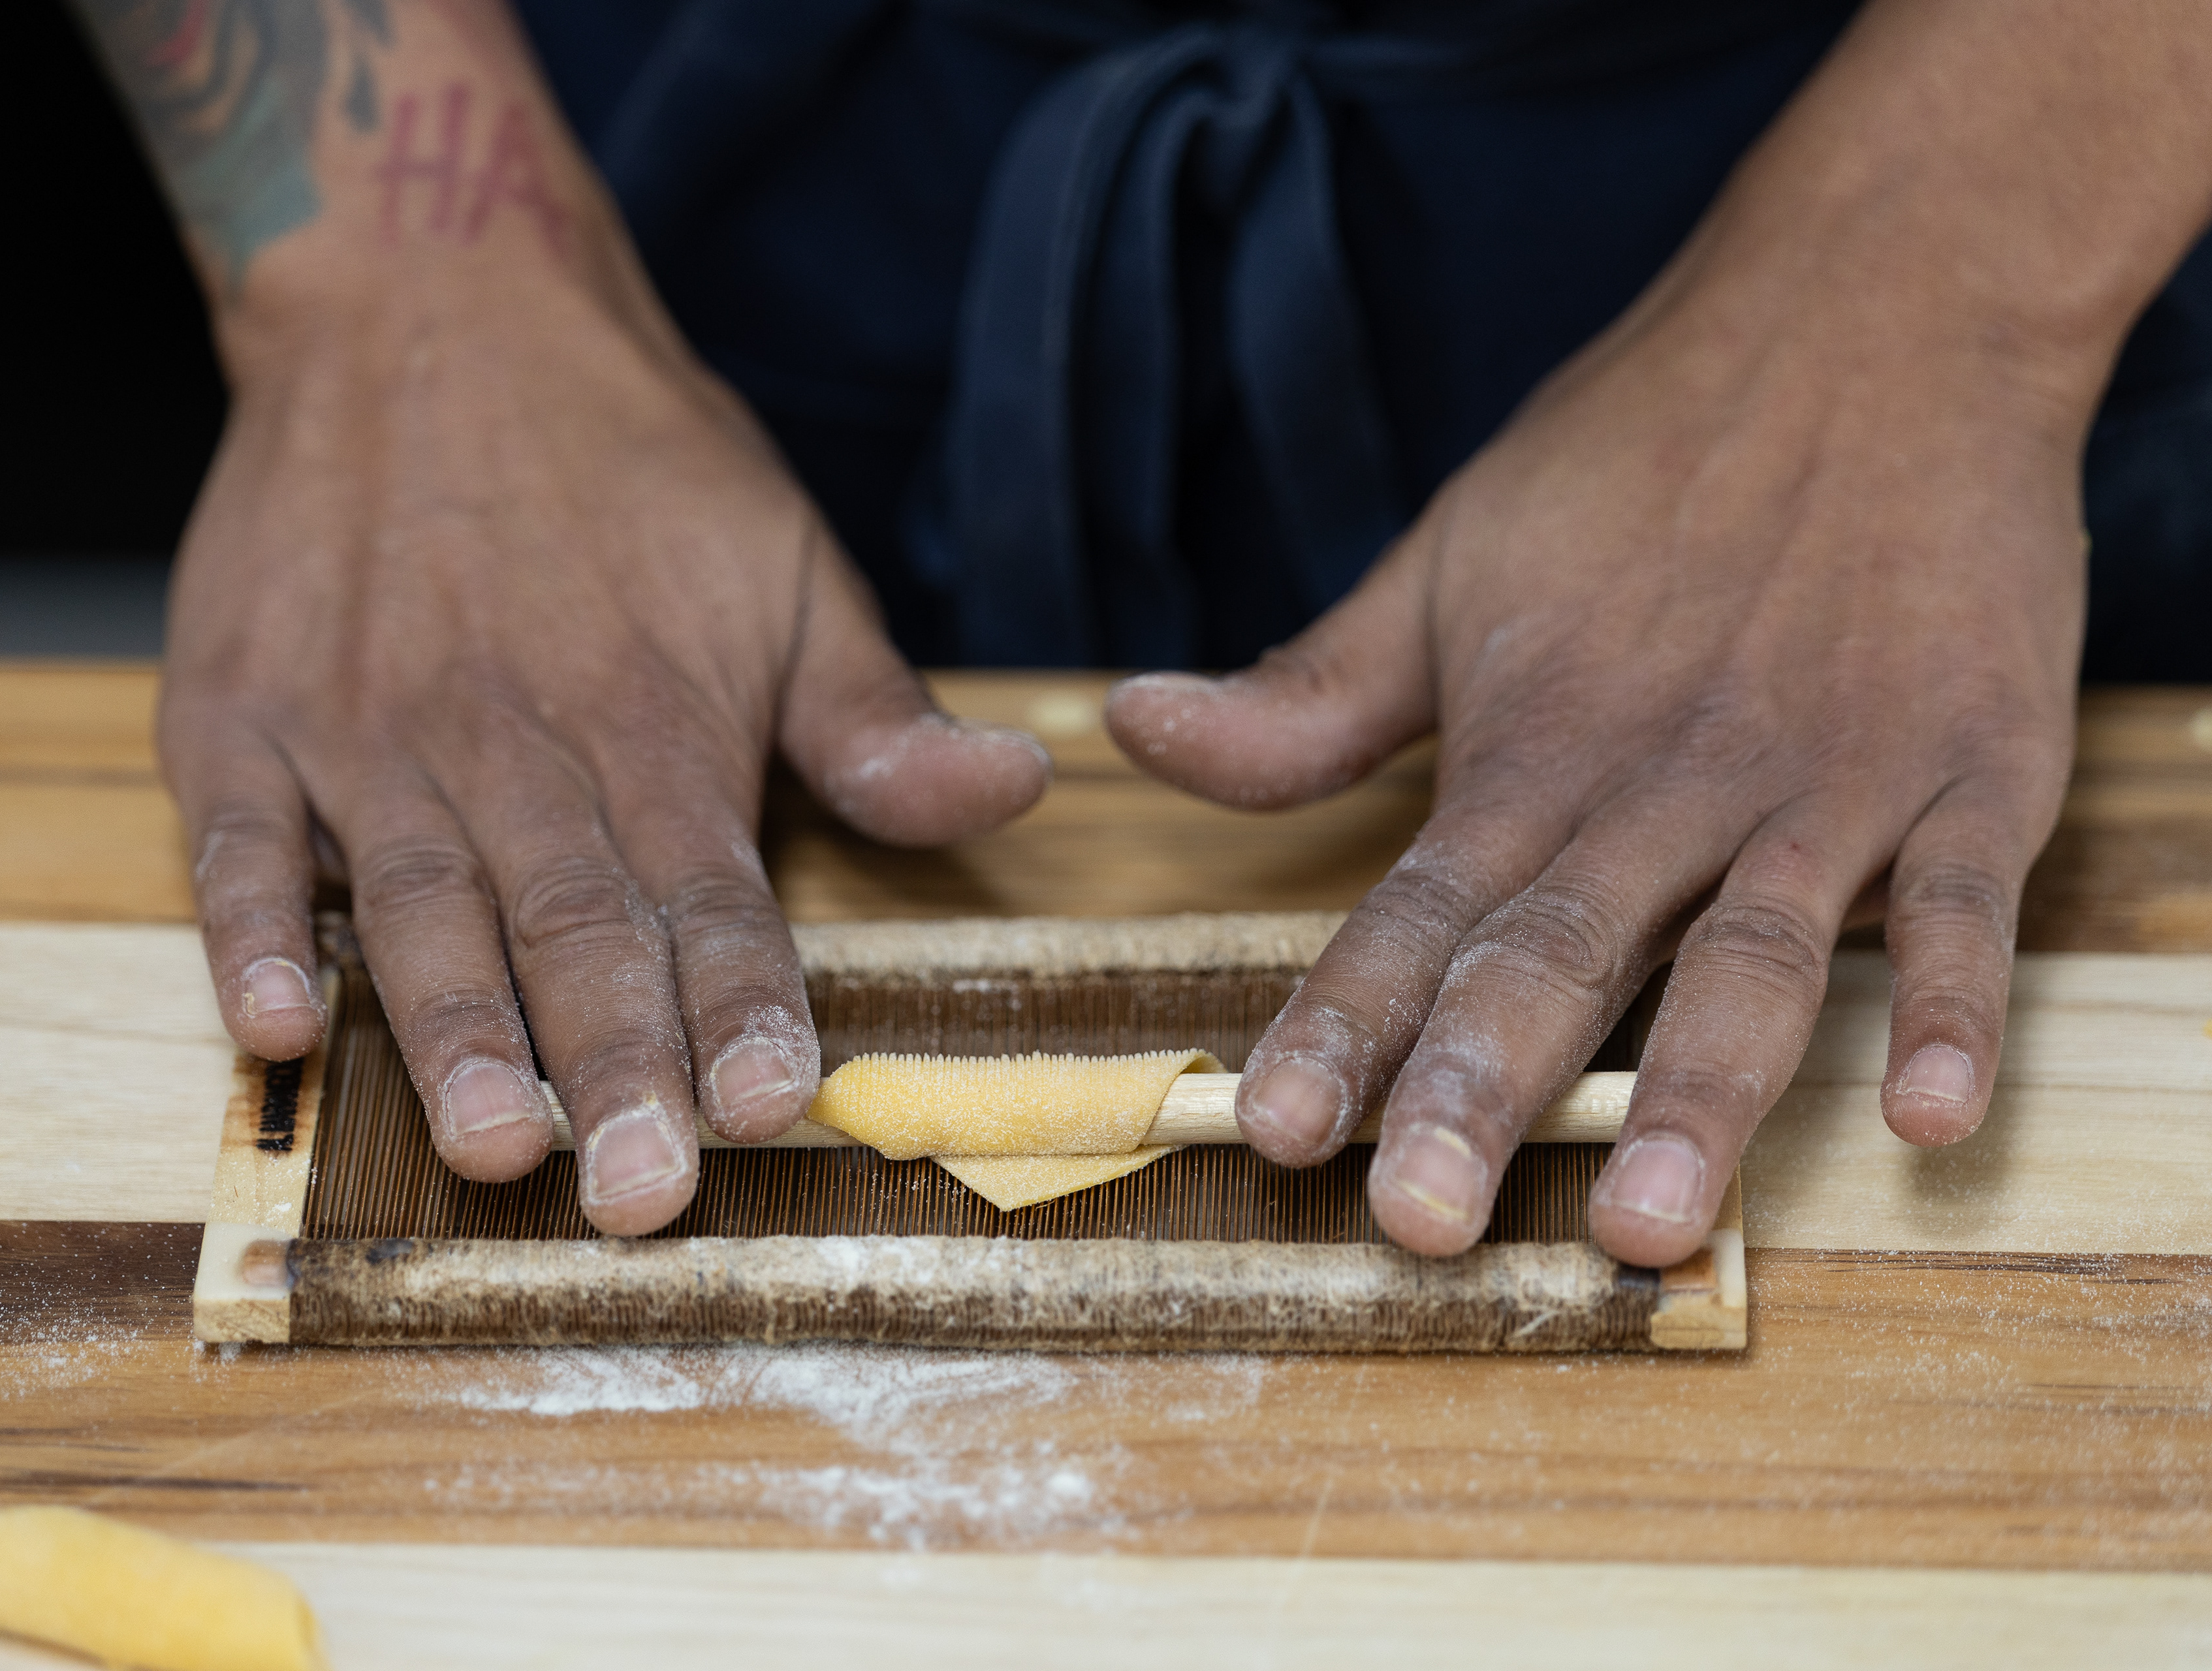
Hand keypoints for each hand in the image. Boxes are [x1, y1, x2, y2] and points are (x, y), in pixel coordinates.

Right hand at [161, 157, 1045, 1234]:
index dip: (745, 1006)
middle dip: (615, 1067)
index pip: (711, 893)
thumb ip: (875, 713)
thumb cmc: (627, 456)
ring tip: (494, 1144)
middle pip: (576, 925)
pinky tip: (273, 1027)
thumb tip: (1018, 789)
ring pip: (424, 904)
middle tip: (642, 1194)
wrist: (425, 297)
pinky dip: (255, 932)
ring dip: (459, 1033)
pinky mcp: (244, 712)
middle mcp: (513, 737)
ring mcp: (367, 730)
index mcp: (655, 718)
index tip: (776, 1109)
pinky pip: (244, 841)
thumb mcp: (786, 562)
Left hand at [1106, 0, 2211, 1267]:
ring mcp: (1822, 778)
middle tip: (1427, 1227)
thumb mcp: (1447, 561)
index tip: (1274, 1132)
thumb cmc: (1642, 449)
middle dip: (1485, 1094)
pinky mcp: (1967, 765)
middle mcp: (1661, 779)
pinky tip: (1926, 1116)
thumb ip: (1306, 695)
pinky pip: (1958, 902)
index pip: (1414, 910)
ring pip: (1744, 955)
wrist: (1875, 308)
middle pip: (1557, 956)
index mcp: (1530, 741)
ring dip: (1694, 1091)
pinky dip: (1944, 1001)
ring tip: (1648, 1220)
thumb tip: (1127, 727)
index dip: (1341, 1024)